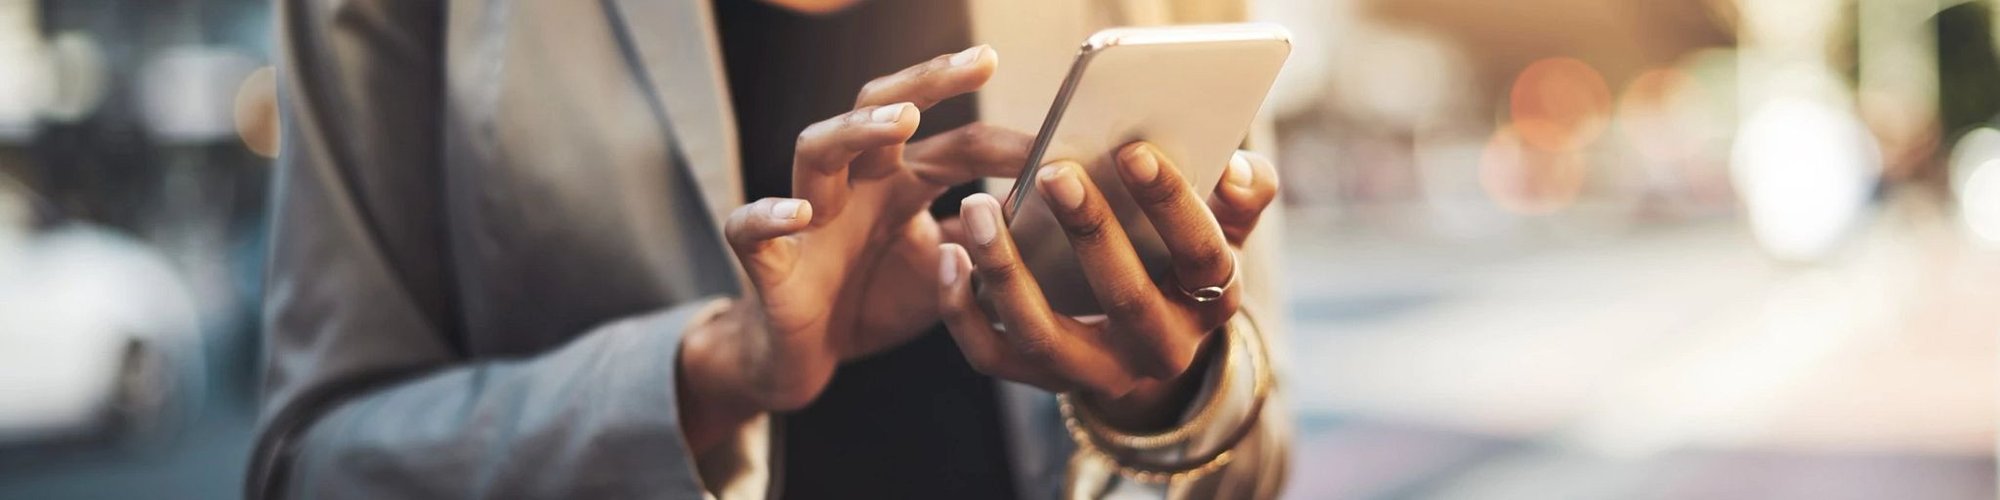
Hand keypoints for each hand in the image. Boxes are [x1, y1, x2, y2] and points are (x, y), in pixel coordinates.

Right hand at [679, 46, 1032, 450]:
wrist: (803, 357)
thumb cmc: (872, 301)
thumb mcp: (947, 273)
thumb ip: (987, 241)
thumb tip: (1049, 216)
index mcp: (899, 183)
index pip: (956, 145)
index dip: (1006, 142)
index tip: (1060, 140)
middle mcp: (854, 185)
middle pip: (880, 108)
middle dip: (928, 81)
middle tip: (982, 61)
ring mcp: (807, 217)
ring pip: (817, 148)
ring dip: (858, 130)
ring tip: (904, 120)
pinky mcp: (768, 262)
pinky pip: (751, 228)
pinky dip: (770, 215)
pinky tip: (800, 212)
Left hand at [938, 143, 1279, 429]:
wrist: (1146, 337)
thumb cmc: (1178, 257)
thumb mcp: (1223, 228)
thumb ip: (1243, 195)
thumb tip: (1241, 168)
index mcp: (1210, 302)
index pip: (1201, 255)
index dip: (1173, 204)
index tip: (1134, 151)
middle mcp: (1158, 350)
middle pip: (1125, 297)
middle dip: (1090, 231)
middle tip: (1054, 171)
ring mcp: (1096, 372)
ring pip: (1044, 335)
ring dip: (1006, 270)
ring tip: (978, 207)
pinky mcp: (1041, 379)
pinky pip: (992, 356)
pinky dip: (962, 310)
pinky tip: (949, 254)